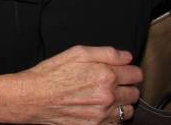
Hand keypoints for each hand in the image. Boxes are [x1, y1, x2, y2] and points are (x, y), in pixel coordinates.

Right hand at [0, 45, 141, 123]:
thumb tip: (127, 57)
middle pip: (135, 93)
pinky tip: (99, 108)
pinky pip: (116, 123)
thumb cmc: (52, 73)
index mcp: (105, 74)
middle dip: (126, 86)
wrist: (35, 97)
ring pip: (129, 110)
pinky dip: (112, 116)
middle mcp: (108, 96)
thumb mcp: (76, 52)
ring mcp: (103, 115)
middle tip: (112, 82)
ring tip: (106, 96)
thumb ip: (106, 53)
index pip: (136, 74)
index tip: (124, 70)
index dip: (129, 70)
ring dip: (122, 103)